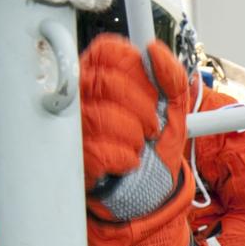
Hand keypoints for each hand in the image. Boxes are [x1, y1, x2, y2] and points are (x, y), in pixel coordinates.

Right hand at [80, 36, 191, 245]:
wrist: (146, 195)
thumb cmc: (154, 149)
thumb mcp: (175, 113)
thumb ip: (173, 80)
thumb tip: (156, 50)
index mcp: (102, 76)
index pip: (110, 51)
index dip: (138, 71)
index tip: (153, 94)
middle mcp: (79, 95)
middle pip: (106, 81)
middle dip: (142, 108)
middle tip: (151, 127)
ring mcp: (70, 124)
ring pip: (102, 115)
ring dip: (134, 137)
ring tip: (138, 147)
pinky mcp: (70, 154)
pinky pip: (99, 149)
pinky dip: (125, 159)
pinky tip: (127, 163)